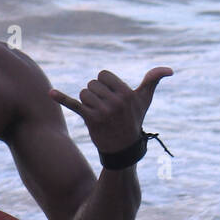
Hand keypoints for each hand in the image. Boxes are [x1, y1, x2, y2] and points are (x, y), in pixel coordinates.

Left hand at [48, 66, 172, 153]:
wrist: (123, 149)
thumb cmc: (133, 121)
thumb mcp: (144, 101)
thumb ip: (153, 81)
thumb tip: (170, 70)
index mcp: (126, 93)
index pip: (102, 75)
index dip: (103, 84)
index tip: (110, 96)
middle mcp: (115, 101)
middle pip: (92, 84)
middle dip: (95, 94)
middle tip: (104, 108)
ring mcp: (102, 111)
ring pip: (83, 93)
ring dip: (86, 102)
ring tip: (97, 114)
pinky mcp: (90, 120)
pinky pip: (73, 104)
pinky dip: (61, 98)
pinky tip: (49, 93)